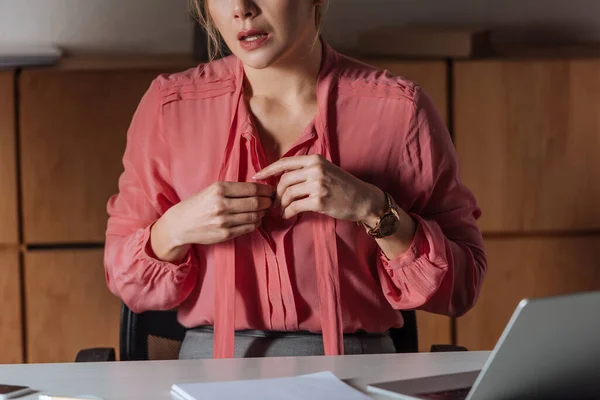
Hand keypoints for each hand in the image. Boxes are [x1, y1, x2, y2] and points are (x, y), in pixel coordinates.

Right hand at [151, 182, 273, 261]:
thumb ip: (232, 189)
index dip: (265, 189)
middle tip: (271, 200)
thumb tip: (258, 189)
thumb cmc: (197, 205)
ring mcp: (224, 221)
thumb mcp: (211, 190)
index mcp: (219, 189)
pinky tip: (256, 219)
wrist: (179, 225)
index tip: (271, 190)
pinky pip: (249, 228)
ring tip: (264, 210)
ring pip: (255, 216)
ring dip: (263, 213)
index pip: (251, 188)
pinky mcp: (225, 234)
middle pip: (256, 202)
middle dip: (268, 201)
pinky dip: (256, 223)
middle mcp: (222, 204)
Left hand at [253, 155, 385, 222]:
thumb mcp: (325, 170)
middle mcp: (316, 170)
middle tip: (275, 202)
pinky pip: (295, 207)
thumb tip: (280, 178)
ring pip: (287, 194)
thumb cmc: (342, 186)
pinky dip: (287, 213)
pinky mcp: (319, 201)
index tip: (256, 176)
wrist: (362, 200)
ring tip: (282, 210)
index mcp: (315, 160)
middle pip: (284, 180)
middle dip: (276, 193)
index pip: (285, 162)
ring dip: (281, 205)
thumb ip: (306, 170)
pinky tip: (288, 216)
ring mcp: (318, 185)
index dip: (268, 170)